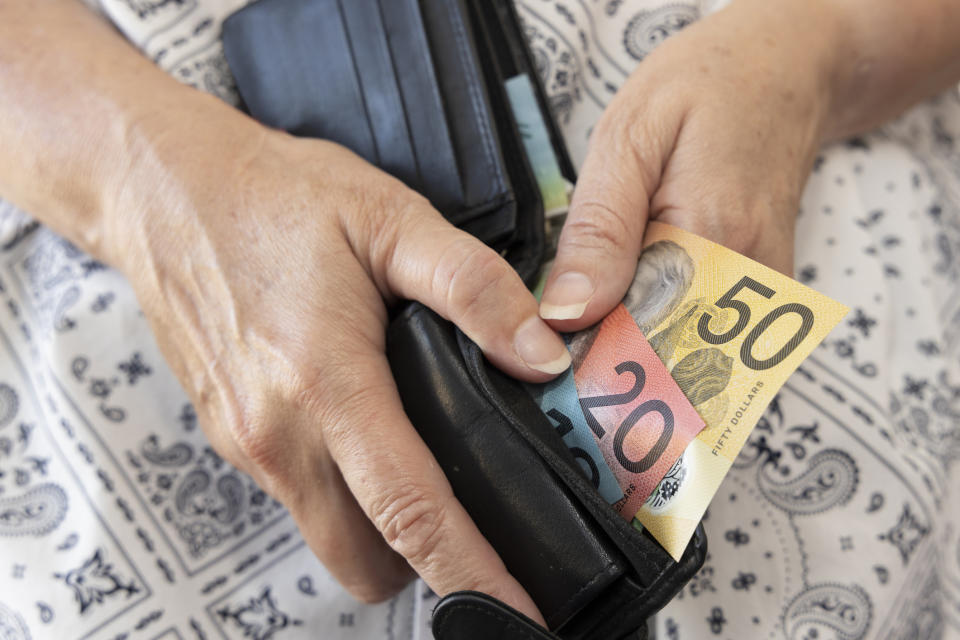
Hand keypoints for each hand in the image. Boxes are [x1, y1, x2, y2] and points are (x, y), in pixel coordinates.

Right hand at [112, 120, 567, 620]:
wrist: (167, 191)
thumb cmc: (277, 198)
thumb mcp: (390, 218)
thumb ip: (473, 289)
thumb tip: (541, 356)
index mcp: (326, 384)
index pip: (410, 512)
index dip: (472, 574)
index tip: (518, 613)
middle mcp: (277, 434)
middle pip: (365, 557)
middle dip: (427, 563)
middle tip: (481, 528)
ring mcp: (246, 443)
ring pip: (329, 534)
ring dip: (382, 526)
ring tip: (430, 468)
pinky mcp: (231, 436)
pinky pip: (299, 496)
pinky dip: (342, 490)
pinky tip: (368, 431)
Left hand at [539, 0, 838, 328]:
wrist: (783, 73)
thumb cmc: (706, 90)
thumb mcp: (629, 137)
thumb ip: (599, 230)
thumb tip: (566, 315)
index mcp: (711, 243)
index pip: (633, 341)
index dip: (583, 352)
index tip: (553, 345)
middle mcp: (749, 285)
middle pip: (661, 361)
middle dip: (609, 354)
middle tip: (581, 313)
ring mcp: (765, 297)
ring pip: (684, 357)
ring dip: (636, 341)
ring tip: (618, 287)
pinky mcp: (766, 298)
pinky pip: (704, 338)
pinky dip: (664, 324)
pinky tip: (647, 287)